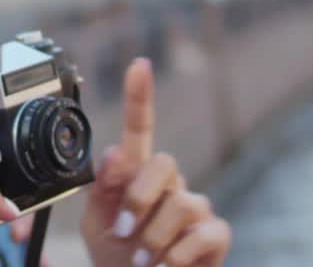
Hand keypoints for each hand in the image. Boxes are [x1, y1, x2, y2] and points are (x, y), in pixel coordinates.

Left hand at [80, 58, 230, 266]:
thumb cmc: (117, 257)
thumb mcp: (96, 224)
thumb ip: (102, 191)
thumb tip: (115, 153)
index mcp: (137, 175)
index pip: (139, 129)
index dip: (139, 96)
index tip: (139, 65)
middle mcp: (170, 184)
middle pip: (162, 163)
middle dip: (138, 198)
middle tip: (123, 233)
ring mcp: (196, 208)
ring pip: (180, 204)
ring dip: (152, 238)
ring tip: (143, 261)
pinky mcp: (216, 234)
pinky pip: (201, 233)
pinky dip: (177, 255)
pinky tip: (168, 266)